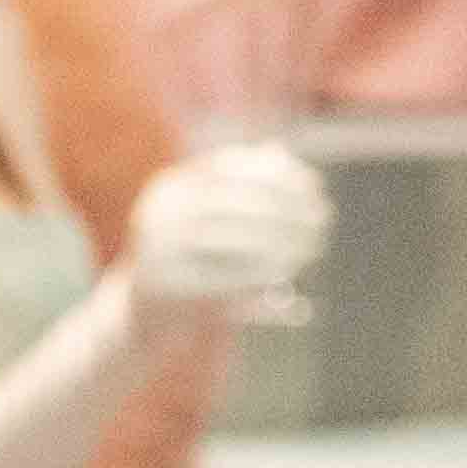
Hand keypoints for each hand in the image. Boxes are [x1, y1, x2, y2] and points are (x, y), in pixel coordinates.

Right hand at [127, 141, 330, 322]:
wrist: (141, 314)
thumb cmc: (188, 261)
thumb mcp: (205, 219)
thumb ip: (237, 188)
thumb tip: (279, 153)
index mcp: (170, 188)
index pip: (228, 167)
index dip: (277, 173)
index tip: (315, 183)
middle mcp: (160, 212)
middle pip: (236, 201)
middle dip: (288, 208)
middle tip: (324, 217)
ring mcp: (159, 249)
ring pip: (235, 238)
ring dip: (282, 241)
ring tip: (313, 245)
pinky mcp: (169, 286)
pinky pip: (226, 277)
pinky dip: (262, 273)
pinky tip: (288, 272)